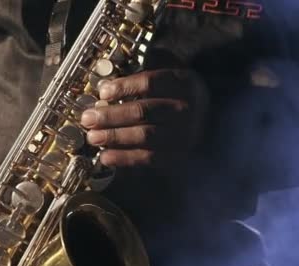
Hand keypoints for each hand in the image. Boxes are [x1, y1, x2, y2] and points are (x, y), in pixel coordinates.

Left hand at [81, 69, 206, 168]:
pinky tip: (105, 157)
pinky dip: (125, 159)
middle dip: (111, 116)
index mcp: (184, 82)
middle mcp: (186, 109)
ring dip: (114, 137)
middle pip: (144, 111)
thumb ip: (145, 73)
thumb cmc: (179, 95)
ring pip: (145, 136)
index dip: (124, 87)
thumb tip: (105, 82)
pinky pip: (149, 159)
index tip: (102, 92)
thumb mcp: (171, 74)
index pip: (151, 82)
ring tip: (93, 137)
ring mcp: (184, 135)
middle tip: (87, 119)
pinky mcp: (178, 156)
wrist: (210, 122)